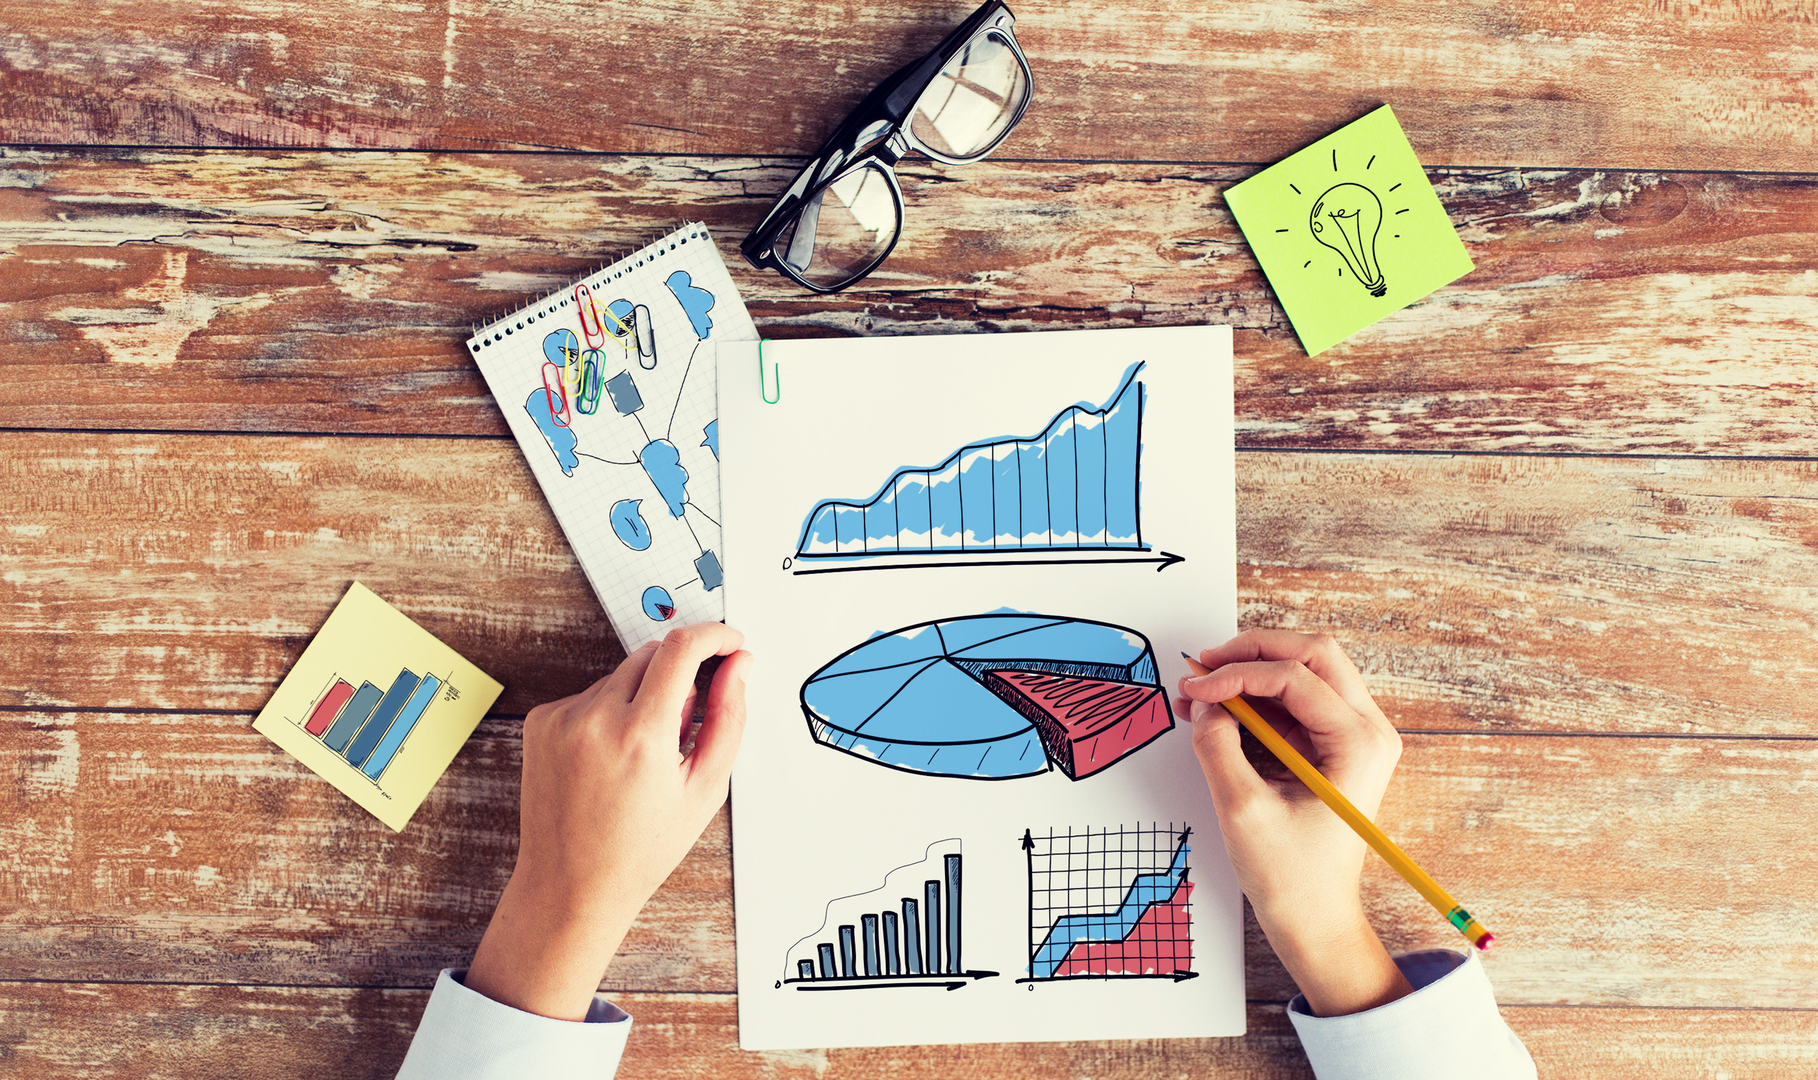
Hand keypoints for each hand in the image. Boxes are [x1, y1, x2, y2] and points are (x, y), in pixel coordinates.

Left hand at [466, 622, 751, 1019]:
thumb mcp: (703, 790)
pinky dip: (610, 712)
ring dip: (643, 697)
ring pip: (622, 674)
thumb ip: (728, 719)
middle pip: (654, 654)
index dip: (715, 636)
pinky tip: (610, 760)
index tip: (730, 642)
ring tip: (642, 757)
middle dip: (680, 674)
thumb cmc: (640, 849)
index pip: (683, 648)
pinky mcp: (541, 721)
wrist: (569, 885)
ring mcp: (562, 718)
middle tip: (685, 727)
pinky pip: (590, 694)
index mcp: (641, 736)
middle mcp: (596, 718)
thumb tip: (739, 667)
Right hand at [1175, 629, 1412, 1016]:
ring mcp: (1351, 737)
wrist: (1317, 920)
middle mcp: (1366, 731)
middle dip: (1251, 653)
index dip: (1237, 674)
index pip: (1293, 677)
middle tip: (1202, 667)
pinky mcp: (1332, 748)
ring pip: (1301, 673)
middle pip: (1310, 655)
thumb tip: (1204, 700)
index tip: (1195, 688)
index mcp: (1358, 743)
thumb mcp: (1242, 808)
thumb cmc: (1293, 877)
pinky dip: (1253, 702)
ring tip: (1198, 694)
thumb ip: (1217, 744)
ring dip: (1248, 675)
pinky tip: (1214, 714)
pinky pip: (1292, 704)